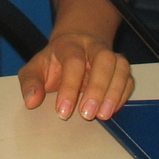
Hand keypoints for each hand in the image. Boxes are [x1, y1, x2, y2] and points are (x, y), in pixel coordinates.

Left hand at [17, 31, 133, 121]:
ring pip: (120, 66)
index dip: (69, 87)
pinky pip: (128, 78)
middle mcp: (93, 46)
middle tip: (87, 114)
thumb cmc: (54, 61)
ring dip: (114, 92)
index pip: (73, 61)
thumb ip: (30, 83)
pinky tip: (111, 110)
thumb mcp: (35, 68)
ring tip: (102, 115)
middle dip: (97, 88)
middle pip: (103, 59)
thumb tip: (31, 101)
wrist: (75, 43)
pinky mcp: (121, 68)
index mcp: (70, 44)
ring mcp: (110, 55)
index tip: (62, 112)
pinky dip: (122, 94)